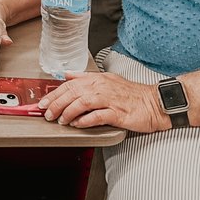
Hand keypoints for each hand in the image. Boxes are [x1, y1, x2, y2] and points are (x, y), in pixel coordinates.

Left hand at [37, 71, 170, 132]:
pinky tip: (78, 124)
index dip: (54, 94)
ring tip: (60, 120)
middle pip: (73, 93)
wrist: (155, 103)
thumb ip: (86, 77)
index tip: (44, 102)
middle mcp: (102, 87)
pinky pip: (98, 116)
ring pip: (82, 103)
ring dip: (68, 112)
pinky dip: (85, 120)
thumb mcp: (107, 80)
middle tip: (47, 113)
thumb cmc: (132, 94)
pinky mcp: (118, 113)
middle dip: (56, 104)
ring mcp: (110, 100)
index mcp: (98, 79)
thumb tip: (67, 75)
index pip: (70, 84)